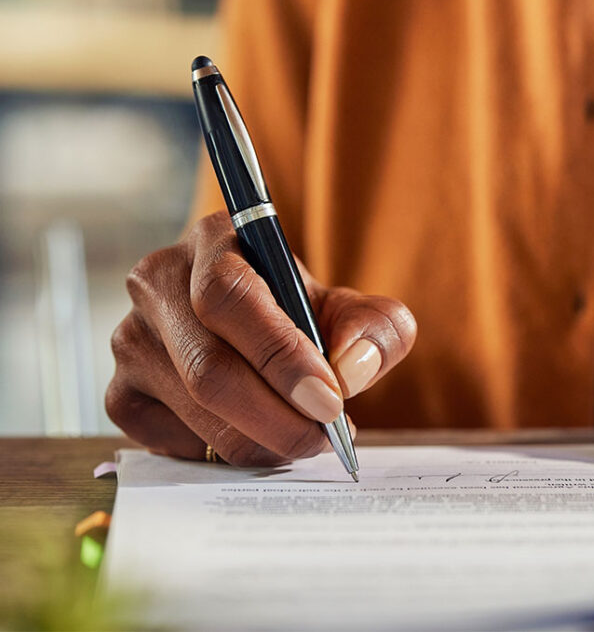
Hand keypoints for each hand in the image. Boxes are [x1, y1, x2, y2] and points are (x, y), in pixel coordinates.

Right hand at [106, 212, 416, 465]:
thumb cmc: (307, 315)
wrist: (267, 332)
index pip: (230, 297)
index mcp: (215, 240)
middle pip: (209, 367)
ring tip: (304, 440)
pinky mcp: (120, 393)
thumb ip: (375, 329)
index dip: (281, 357)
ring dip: (260, 440)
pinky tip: (257, 439)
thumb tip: (350, 368)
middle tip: (324, 438)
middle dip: (278, 417)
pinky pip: (169, 441)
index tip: (330, 401)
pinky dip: (222, 452)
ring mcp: (130, 339)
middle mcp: (157, 281)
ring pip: (192, 409)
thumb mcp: (355, 311)